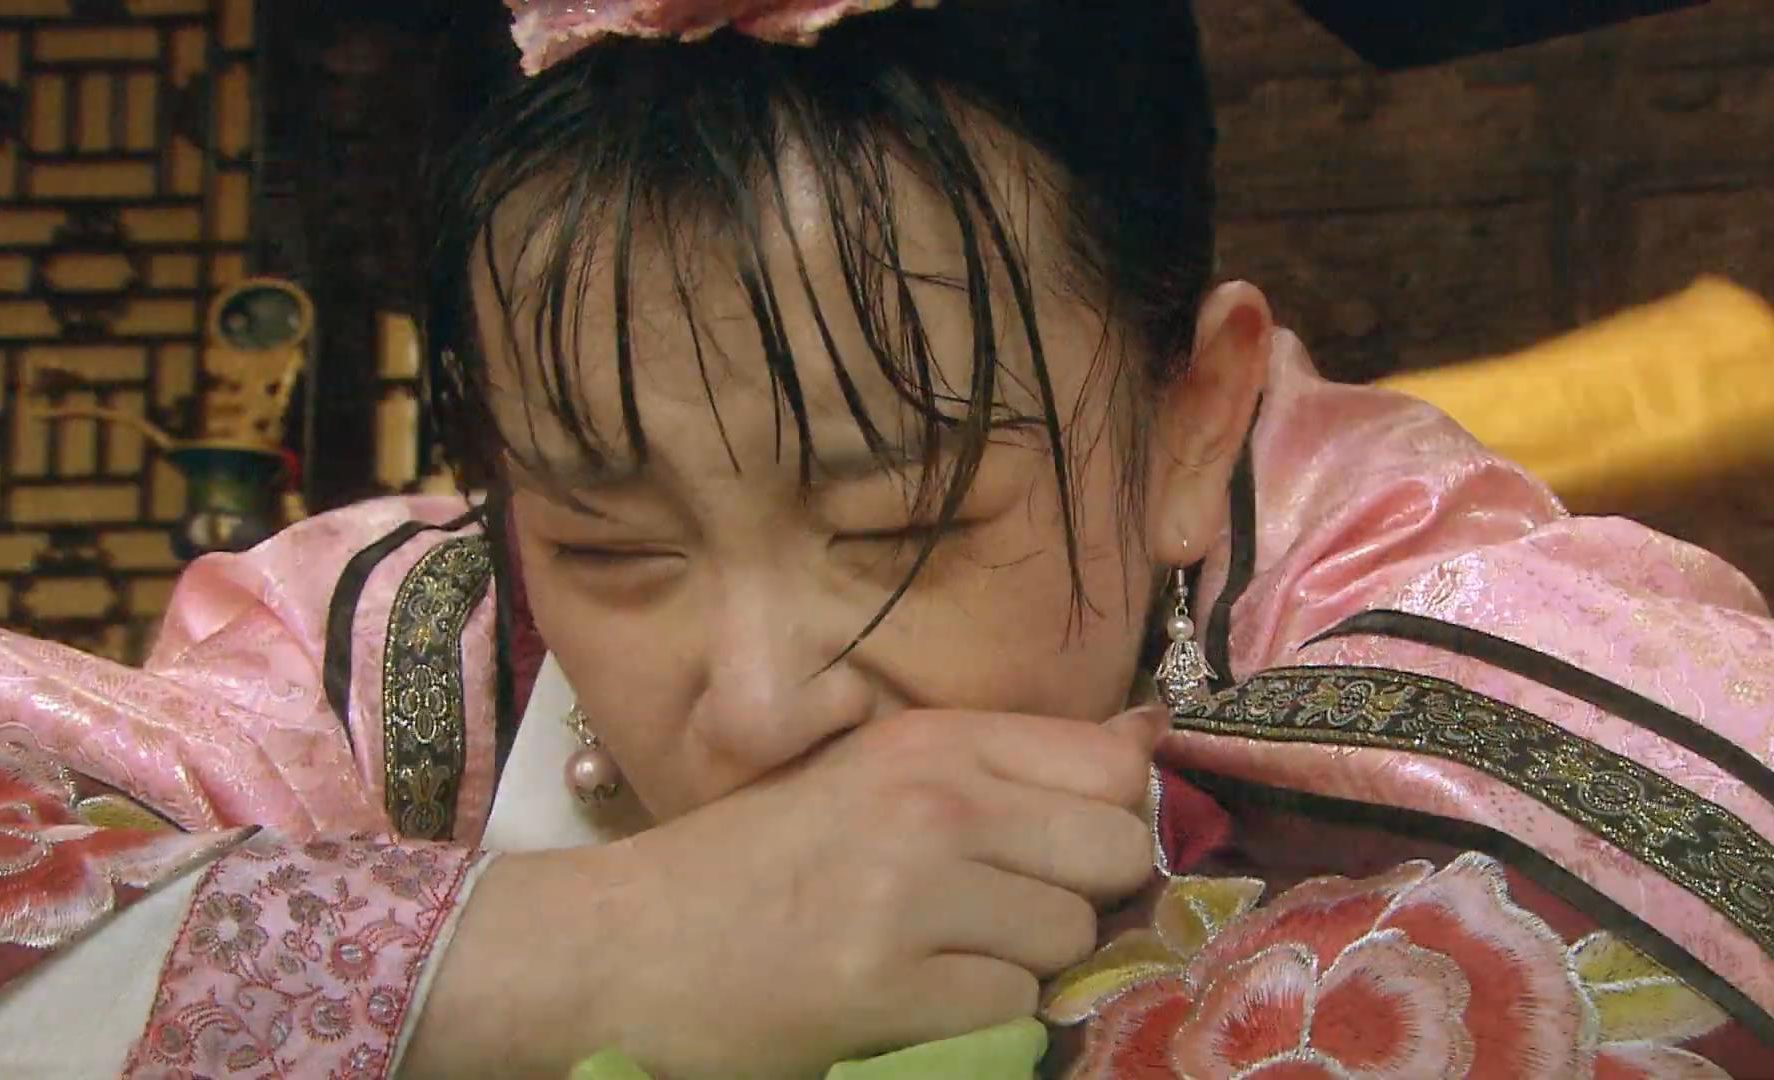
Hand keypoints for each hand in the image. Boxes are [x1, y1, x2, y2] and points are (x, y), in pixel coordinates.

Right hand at [587, 705, 1168, 1077]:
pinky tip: (912, 997)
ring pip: (1070, 936)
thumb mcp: (870, 774)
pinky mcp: (889, 988)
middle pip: (1113, 850)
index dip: (1108, 814)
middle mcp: (931, 802)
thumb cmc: (752, 860)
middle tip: (999, 910)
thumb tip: (1149, 735)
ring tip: (939, 954)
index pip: (1109, 762)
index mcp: (928, 740)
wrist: (625, 946)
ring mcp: (910, 895)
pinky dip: (979, 1015)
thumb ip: (1000, 762)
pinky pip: (1015, 1007)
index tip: (1064, 846)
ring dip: (1023, 960)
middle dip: (1078, 893)